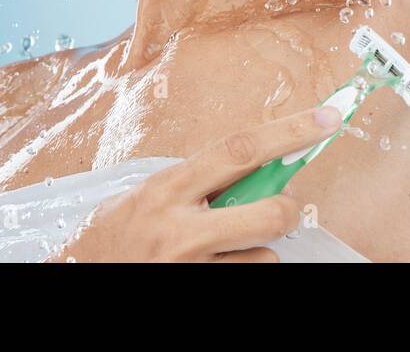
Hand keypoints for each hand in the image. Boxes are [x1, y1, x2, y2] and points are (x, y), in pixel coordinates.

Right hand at [43, 106, 343, 261]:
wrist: (81, 275)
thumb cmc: (113, 238)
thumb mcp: (146, 197)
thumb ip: (196, 183)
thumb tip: (257, 168)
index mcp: (167, 189)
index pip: (240, 151)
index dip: (289, 132)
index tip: (327, 119)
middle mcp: (180, 230)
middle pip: (269, 212)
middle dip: (287, 207)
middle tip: (280, 205)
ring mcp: (192, 268)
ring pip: (266, 255)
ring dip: (256, 248)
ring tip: (219, 247)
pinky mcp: (200, 291)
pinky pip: (251, 278)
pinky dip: (243, 269)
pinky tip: (214, 266)